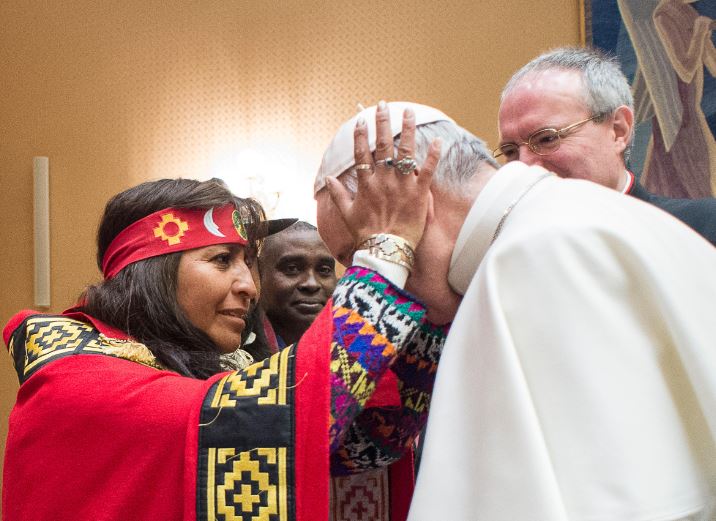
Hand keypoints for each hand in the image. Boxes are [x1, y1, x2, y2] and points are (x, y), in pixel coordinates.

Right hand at [326, 101, 440, 249]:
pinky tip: (438, 141)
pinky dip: (433, 156)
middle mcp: (383, 180)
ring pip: (405, 151)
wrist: (385, 252)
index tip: (361, 120)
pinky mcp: (419, 194)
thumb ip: (337, 195)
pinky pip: (428, 171)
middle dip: (383, 123)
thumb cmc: (366, 235)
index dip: (362, 135)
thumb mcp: (346, 215)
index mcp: (366, 184)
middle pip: (383, 145)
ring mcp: (402, 185)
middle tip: (383, 105)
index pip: (362, 153)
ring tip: (410, 112)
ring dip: (408, 129)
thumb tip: (329, 180)